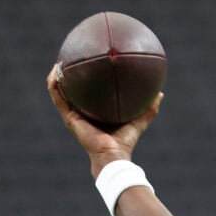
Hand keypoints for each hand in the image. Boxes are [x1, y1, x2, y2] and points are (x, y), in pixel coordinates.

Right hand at [46, 63, 162, 176]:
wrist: (113, 155)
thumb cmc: (124, 142)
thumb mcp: (139, 121)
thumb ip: (149, 109)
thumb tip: (160, 94)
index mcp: (95, 114)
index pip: (89, 96)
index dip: (87, 82)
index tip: (89, 66)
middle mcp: (82, 114)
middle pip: (72, 92)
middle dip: (70, 77)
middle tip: (72, 60)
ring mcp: (73, 116)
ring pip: (60, 92)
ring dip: (57, 77)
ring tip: (60, 62)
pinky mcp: (69, 118)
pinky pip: (58, 98)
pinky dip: (55, 84)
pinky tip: (56, 72)